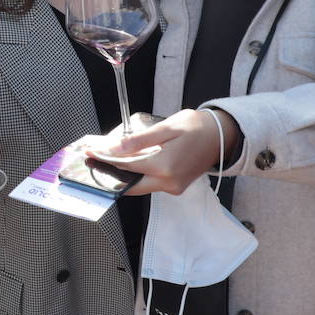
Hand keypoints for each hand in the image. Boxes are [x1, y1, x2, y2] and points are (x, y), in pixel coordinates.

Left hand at [92, 108, 241, 195]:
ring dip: (124, 175)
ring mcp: (174, 187)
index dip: (106, 159)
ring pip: (141, 186)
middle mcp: (169, 183)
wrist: (223, 136)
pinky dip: (138, 175)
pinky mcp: (177, 186)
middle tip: (93, 162)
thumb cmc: (197, 127)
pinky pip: (151, 184)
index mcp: (165, 167)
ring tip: (107, 160)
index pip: (126, 166)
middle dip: (111, 174)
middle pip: (131, 184)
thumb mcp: (166, 128)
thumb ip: (139, 141)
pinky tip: (128, 164)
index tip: (91, 152)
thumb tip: (114, 148)